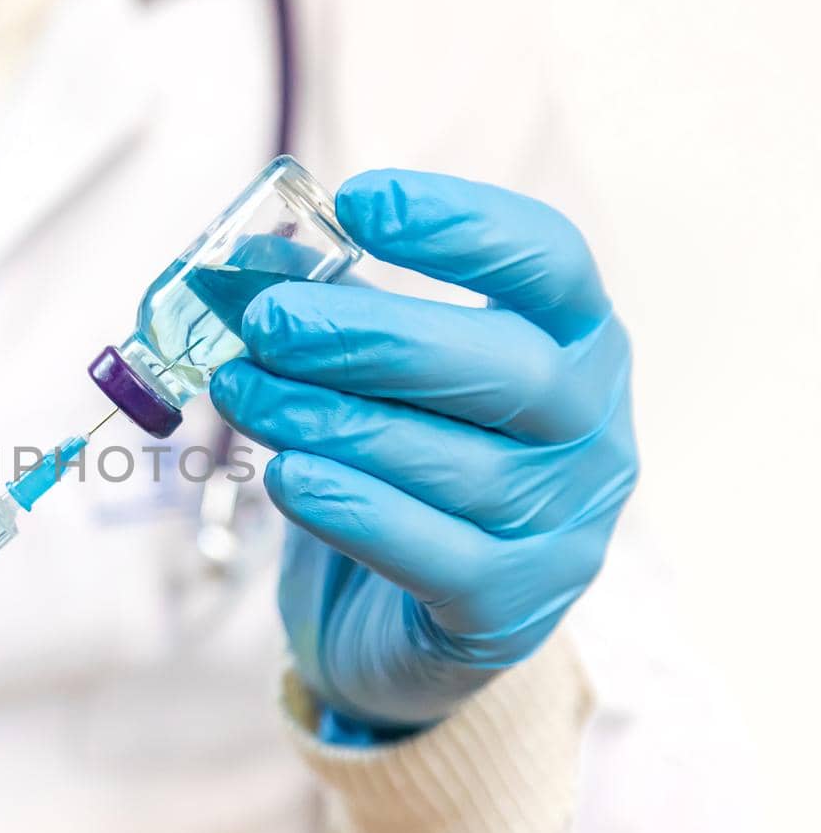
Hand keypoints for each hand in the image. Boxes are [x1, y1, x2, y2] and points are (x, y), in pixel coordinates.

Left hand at [211, 170, 636, 731]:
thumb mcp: (372, 385)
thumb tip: (242, 264)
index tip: (359, 202)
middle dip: (376, 336)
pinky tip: (286, 477)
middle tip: (270, 321)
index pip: (551, 264)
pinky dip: (351, 509)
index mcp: (575, 345)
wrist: (400, 629)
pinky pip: (430, 553)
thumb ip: (328, 319)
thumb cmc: (396, 476)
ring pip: (456, 463)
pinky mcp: (507, 610)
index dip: (463, 226)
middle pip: (509, 368)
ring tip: (244, 391)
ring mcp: (561, 529)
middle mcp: (591, 433)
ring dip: (333, 420)